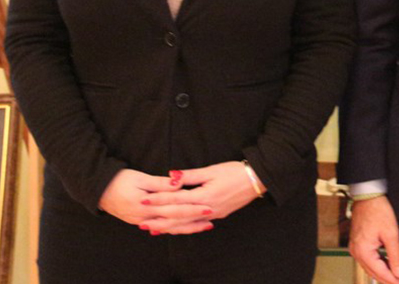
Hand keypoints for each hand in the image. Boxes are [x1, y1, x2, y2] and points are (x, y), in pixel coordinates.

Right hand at [98, 168, 211, 234]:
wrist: (98, 190)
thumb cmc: (119, 180)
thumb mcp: (140, 178)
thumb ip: (160, 183)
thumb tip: (178, 183)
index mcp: (146, 206)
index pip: (175, 209)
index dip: (192, 209)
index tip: (208, 208)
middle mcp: (144, 217)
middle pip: (173, 222)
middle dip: (193, 222)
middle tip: (210, 220)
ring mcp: (140, 221)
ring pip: (167, 227)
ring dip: (185, 228)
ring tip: (201, 227)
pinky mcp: (138, 220)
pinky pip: (159, 227)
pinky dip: (172, 228)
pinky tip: (182, 228)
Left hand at [143, 161, 260, 231]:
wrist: (257, 180)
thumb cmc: (235, 171)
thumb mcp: (212, 169)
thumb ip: (191, 175)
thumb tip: (171, 176)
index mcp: (204, 195)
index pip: (176, 199)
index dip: (158, 200)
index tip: (143, 200)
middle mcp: (207, 209)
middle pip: (178, 216)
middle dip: (159, 219)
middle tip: (141, 222)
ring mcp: (212, 215)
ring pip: (186, 224)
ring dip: (168, 227)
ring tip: (153, 230)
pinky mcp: (217, 215)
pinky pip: (196, 225)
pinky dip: (183, 228)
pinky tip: (176, 229)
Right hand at [349, 196, 398, 283]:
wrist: (368, 196)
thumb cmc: (377, 210)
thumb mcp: (391, 234)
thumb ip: (395, 255)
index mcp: (363, 251)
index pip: (381, 273)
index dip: (394, 281)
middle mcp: (357, 252)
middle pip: (374, 273)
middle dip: (389, 280)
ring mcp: (356, 248)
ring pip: (371, 268)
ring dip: (384, 274)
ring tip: (398, 278)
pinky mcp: (359, 244)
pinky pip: (369, 260)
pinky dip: (379, 265)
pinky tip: (388, 267)